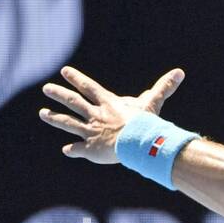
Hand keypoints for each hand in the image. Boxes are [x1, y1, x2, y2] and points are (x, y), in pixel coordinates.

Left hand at [38, 65, 185, 163]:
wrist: (137, 142)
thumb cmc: (146, 122)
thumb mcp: (153, 103)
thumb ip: (164, 88)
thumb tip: (180, 72)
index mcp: (107, 103)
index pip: (89, 87)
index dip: (77, 78)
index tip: (65, 71)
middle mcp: (95, 116)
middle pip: (73, 102)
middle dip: (59, 94)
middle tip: (47, 88)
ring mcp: (91, 132)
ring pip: (68, 122)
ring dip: (55, 118)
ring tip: (43, 113)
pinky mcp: (91, 149)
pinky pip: (79, 149)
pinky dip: (73, 150)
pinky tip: (67, 151)